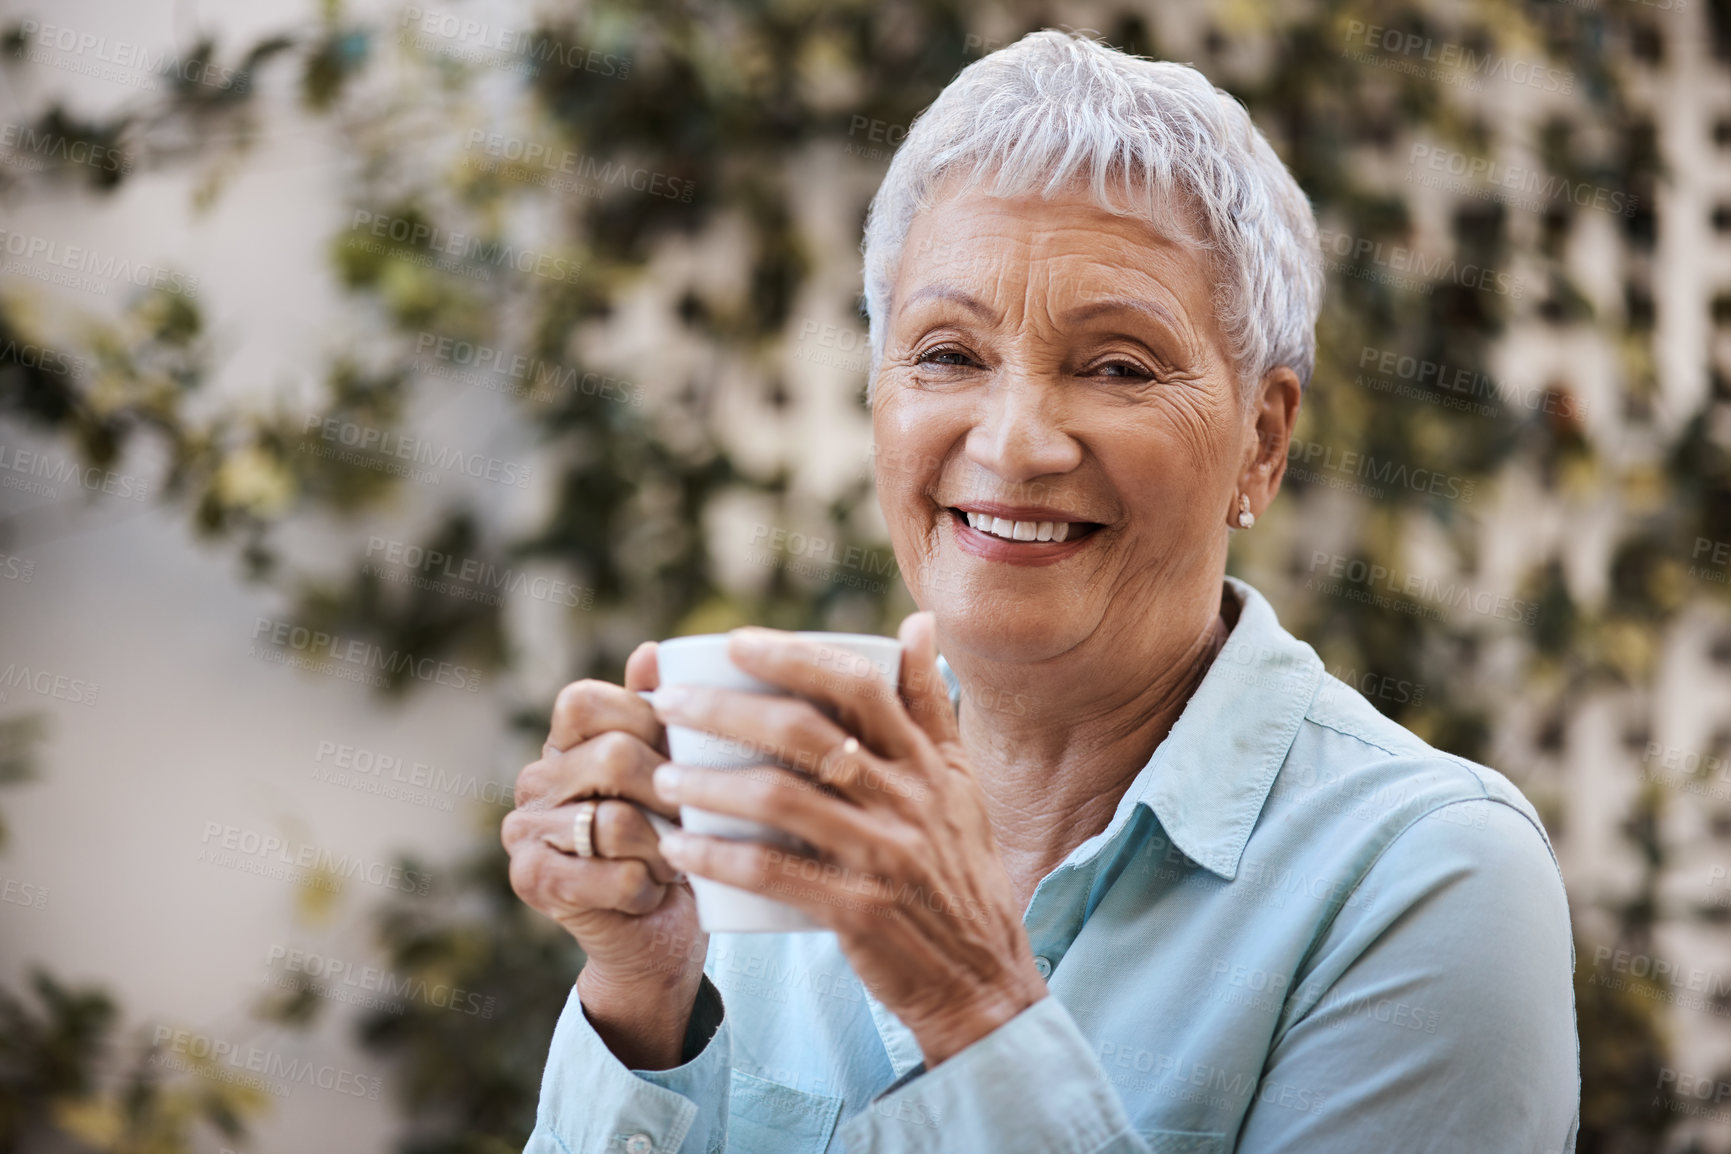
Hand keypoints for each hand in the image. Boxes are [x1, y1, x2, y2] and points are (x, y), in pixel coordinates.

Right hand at [502, 642, 706, 1068]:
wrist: (660, 933)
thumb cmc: (677, 840)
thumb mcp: (677, 770)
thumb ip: (662, 713)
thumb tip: (654, 651)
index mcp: (565, 742)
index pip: (584, 701)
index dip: (644, 719)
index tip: (685, 751)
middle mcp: (534, 780)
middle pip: (612, 757)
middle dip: (673, 789)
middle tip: (699, 816)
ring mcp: (524, 832)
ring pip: (617, 821)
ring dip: (667, 846)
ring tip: (678, 859)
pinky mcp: (532, 882)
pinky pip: (614, 874)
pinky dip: (650, 886)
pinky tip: (654, 892)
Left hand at [648, 613, 1047, 1067]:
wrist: (981, 977)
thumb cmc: (958, 873)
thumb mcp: (960, 783)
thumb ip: (932, 706)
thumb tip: (917, 621)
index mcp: (928, 762)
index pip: (859, 685)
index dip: (794, 656)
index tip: (735, 641)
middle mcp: (909, 799)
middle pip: (805, 732)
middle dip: (726, 709)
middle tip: (667, 702)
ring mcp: (884, 855)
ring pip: (781, 798)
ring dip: (710, 782)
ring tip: (664, 773)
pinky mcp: (860, 910)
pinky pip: (775, 873)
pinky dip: (719, 856)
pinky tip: (679, 846)